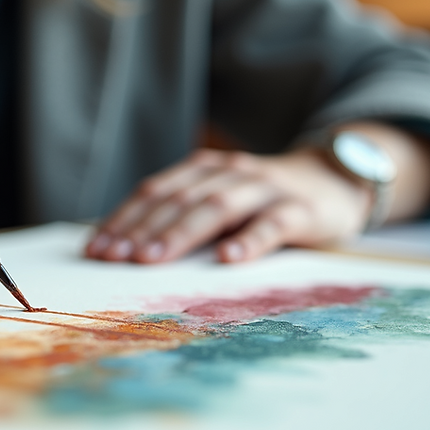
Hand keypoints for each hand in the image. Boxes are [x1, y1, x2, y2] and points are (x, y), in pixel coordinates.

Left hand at [85, 147, 372, 262]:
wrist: (333, 180)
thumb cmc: (261, 201)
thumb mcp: (219, 199)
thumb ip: (182, 215)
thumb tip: (125, 248)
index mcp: (203, 170)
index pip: (155, 191)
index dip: (124, 219)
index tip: (96, 249)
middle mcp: (229, 172)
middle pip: (179, 199)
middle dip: (143, 230)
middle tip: (115, 258)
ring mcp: (265, 189)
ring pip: (217, 207)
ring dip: (181, 233)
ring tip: (153, 260)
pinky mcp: (299, 210)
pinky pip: (272, 224)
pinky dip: (249, 240)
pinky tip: (228, 259)